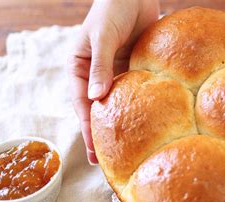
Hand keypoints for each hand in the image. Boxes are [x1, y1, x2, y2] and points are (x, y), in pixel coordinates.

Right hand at [69, 0, 159, 163]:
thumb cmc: (112, 9)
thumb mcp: (102, 36)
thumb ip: (100, 66)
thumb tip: (96, 98)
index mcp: (79, 68)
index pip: (81, 103)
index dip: (88, 127)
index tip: (94, 151)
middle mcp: (96, 76)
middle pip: (98, 110)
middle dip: (102, 135)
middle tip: (107, 164)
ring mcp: (116, 75)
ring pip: (117, 106)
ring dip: (120, 127)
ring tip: (125, 153)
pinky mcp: (135, 72)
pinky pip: (135, 95)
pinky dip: (137, 111)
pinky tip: (144, 128)